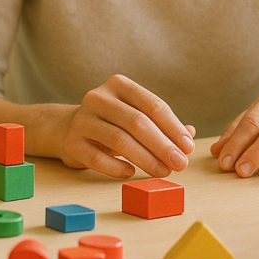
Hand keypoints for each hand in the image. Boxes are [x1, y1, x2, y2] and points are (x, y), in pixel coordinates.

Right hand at [60, 75, 195, 178]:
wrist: (68, 128)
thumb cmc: (112, 122)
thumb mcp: (135, 115)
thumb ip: (161, 124)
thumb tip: (190, 136)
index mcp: (119, 85)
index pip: (152, 105)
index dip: (173, 127)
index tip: (188, 147)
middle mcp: (98, 98)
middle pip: (137, 122)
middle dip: (163, 145)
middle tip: (181, 164)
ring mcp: (82, 119)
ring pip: (120, 140)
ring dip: (146, 159)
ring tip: (163, 172)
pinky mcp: (72, 142)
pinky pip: (98, 159)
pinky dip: (118, 167)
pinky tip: (132, 173)